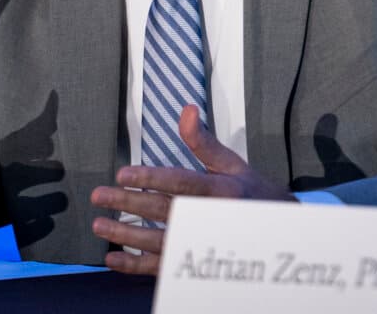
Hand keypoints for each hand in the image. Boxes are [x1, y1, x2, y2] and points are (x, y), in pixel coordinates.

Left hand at [90, 105, 294, 274]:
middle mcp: (210, 218)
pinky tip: (113, 259)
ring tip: (99, 225)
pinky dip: (136, 266)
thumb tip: (186, 109)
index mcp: (220, 190)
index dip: (150, 179)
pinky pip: (162, 267)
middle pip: (164, 211)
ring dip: (126, 235)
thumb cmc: (251, 193)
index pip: (180, 182)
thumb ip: (202, 141)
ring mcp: (202, 244)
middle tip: (99, 196)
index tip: (123, 174)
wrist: (277, 232)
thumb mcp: (231, 163)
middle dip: (128, 204)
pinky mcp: (195, 261)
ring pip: (159, 242)